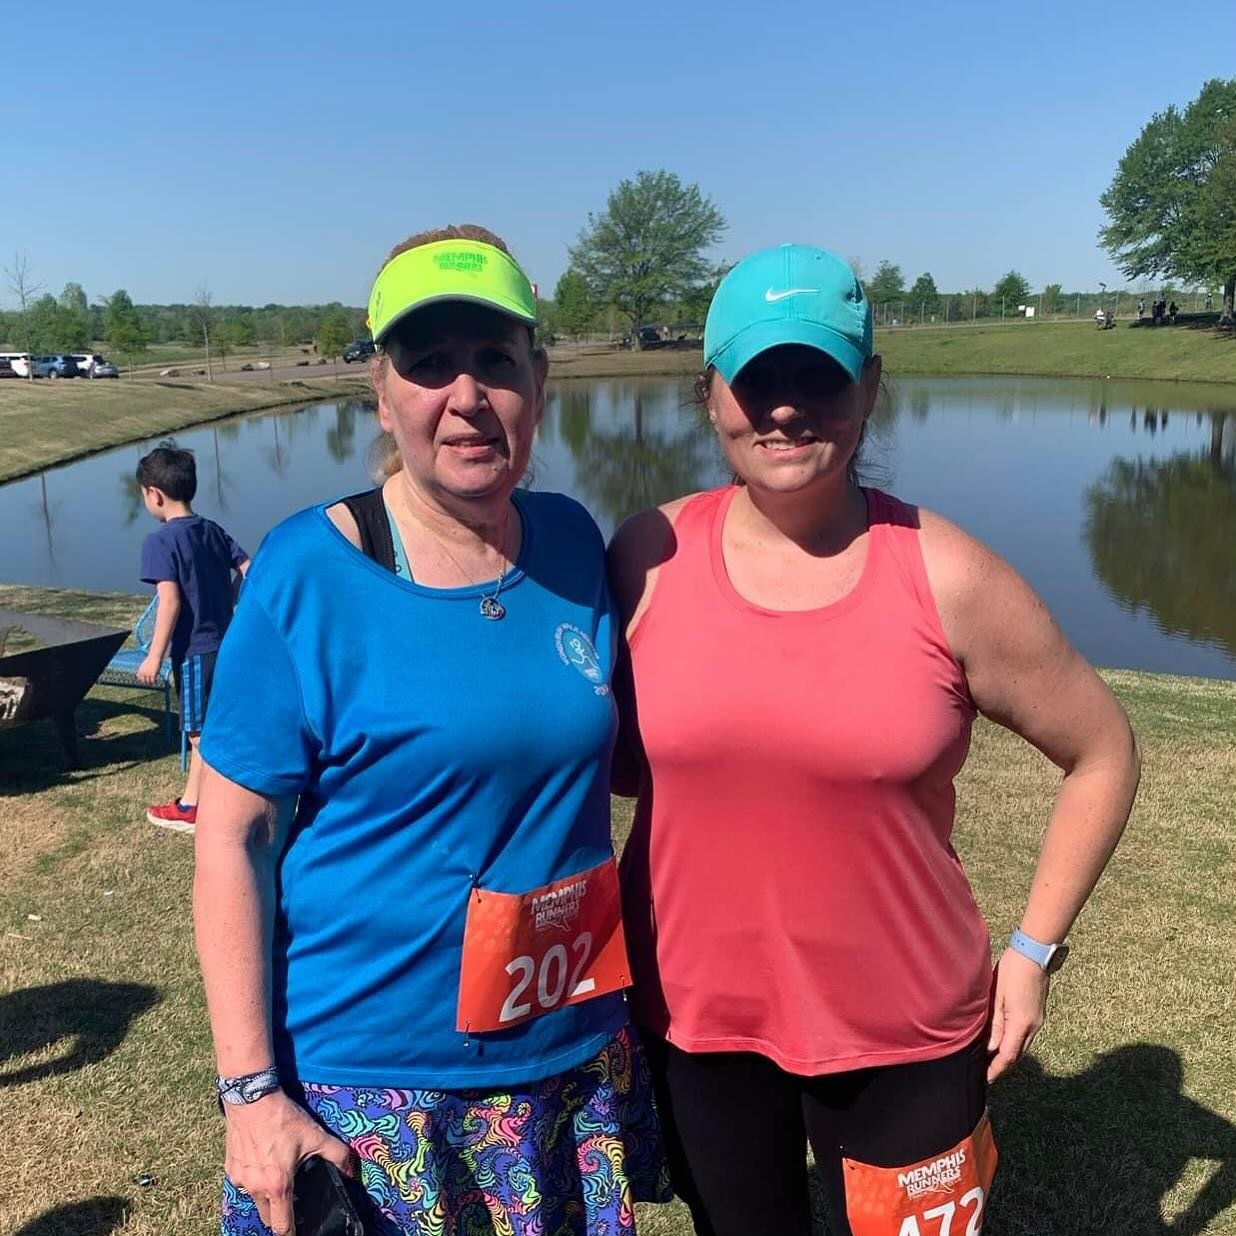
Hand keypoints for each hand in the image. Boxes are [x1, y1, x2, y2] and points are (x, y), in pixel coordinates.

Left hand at [136, 655, 161, 685]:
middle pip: (143, 681)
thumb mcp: (145, 665)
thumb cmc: (151, 660)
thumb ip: (144, 669)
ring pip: (148, 682)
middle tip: (150, 682)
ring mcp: (147, 674)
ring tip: (154, 682)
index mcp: (140, 670)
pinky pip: (153, 681)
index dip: (143, 680)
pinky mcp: (153, 675)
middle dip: (147, 682)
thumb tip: (145, 674)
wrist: (154, 657)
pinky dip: (154, 682)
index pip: (139, 678)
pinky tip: (156, 681)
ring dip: (151, 683)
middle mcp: (143, 673)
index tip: (146, 680)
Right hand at [224, 1089, 356, 1235]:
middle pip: (267, 1216)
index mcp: (278, 1185)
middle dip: (279, 1215)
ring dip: (266, 1196)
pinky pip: (244, 1183)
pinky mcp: (230, 1168)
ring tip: (279, 1178)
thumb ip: (337, 1154)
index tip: (298, 1232)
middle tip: (292, 1204)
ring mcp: (240, 1179)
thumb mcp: (315, 1134)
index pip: (282, 1226)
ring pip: (255, 1199)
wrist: (251, 1098)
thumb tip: (350, 1170)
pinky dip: (254, 1179)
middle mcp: (256, 1187)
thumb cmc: (283, 1118)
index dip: (291, 1233)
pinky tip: (264, 1162)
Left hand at [986, 948, 1050, 1081]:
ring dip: (1008, 1056)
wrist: (1034, 955)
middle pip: (1017, 1055)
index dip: (996, 1070)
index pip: (1008, 1056)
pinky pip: (1025, 1036)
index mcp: (1022, 1024)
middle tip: (985, 1073)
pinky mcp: (1037, 1015)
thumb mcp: (997, 996)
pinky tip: (1001, 1041)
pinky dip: (1013, 1044)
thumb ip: (995, 1024)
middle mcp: (1033, 1027)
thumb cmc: (1012, 971)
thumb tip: (991, 1048)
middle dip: (1002, 1066)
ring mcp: (1037, 1021)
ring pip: (1022, 1046)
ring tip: (990, 1060)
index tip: (985, 1079)